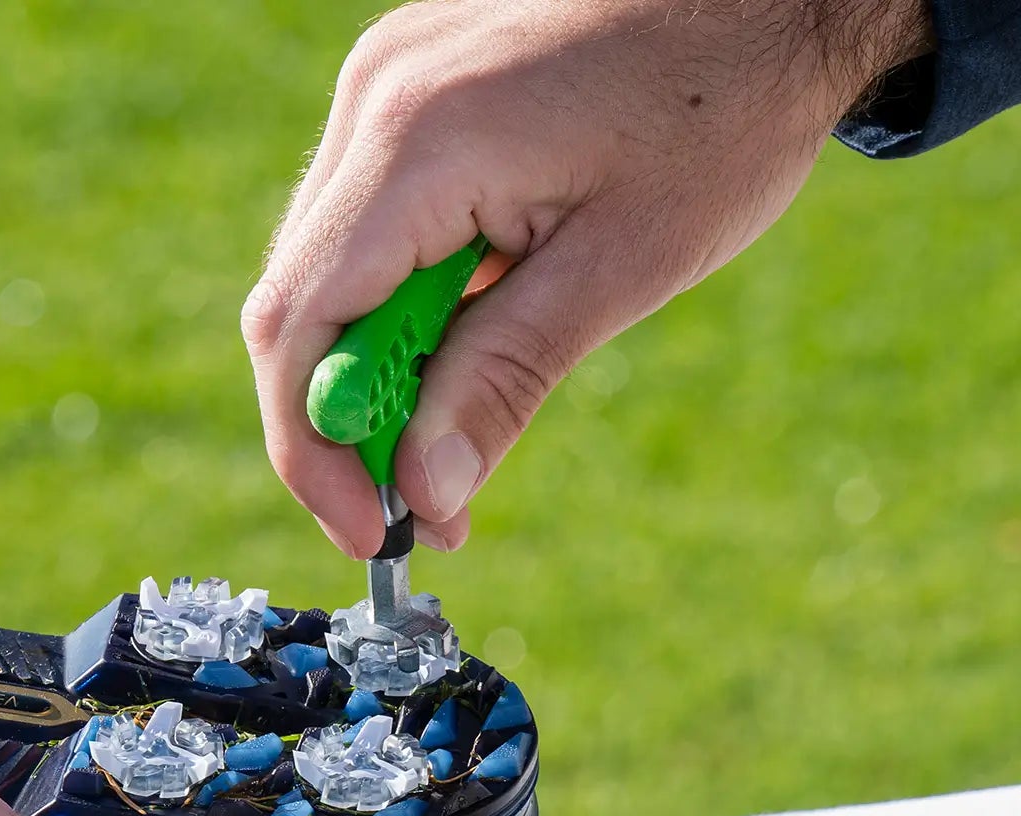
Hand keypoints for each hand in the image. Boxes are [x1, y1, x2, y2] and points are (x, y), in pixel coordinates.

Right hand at [244, 0, 932, 556]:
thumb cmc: (722, 113)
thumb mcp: (624, 268)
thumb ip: (504, 380)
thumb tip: (426, 493)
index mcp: (418, 142)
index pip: (299, 323)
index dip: (315, 447)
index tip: (378, 529)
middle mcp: (376, 99)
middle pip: (298, 298)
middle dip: (348, 420)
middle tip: (424, 503)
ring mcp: (386, 82)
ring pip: (329, 262)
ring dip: (379, 362)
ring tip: (457, 431)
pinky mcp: (411, 83)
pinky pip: (369, 215)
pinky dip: (404, 295)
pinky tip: (472, 330)